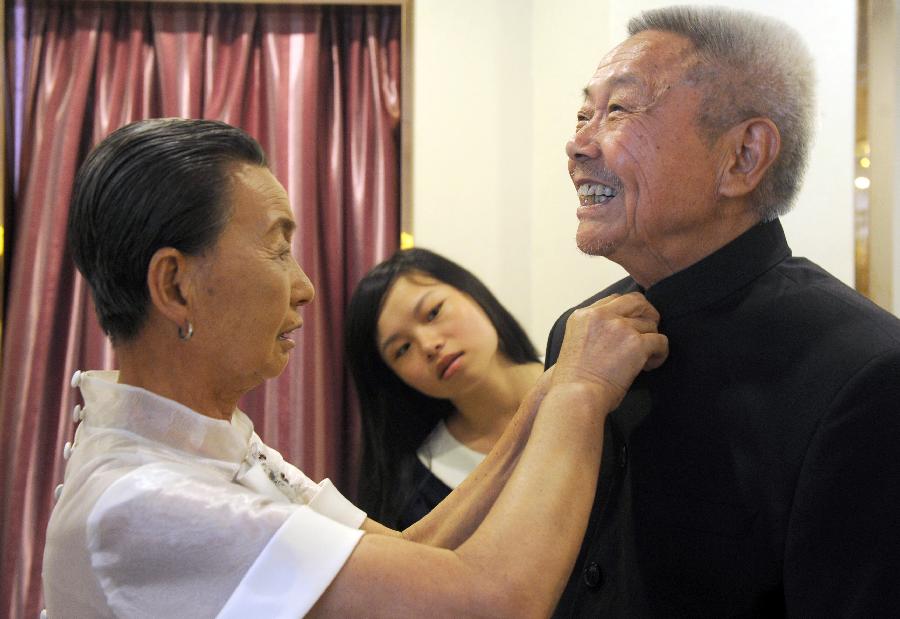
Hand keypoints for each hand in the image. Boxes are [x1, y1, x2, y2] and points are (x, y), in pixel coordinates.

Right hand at [551, 293, 667, 406]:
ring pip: (650, 325)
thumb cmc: (573, 380)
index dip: (627, 311)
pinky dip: (660, 354)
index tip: (631, 325)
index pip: (614, 299)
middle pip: (636, 301)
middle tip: (649, 332)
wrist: (576, 395)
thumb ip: (593, 330)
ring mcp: (620, 328)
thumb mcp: (574, 343)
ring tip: (643, 360)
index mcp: (583, 315)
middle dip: (647, 314)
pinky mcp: (636, 344)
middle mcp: (601, 316)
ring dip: (650, 341)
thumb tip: (616, 331)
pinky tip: (649, 366)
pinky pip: (661, 341)